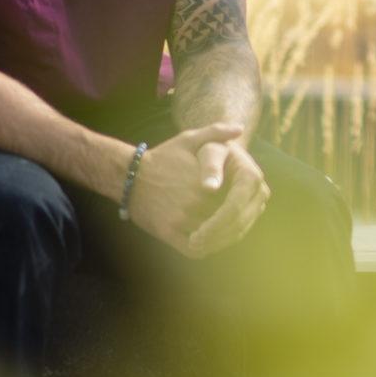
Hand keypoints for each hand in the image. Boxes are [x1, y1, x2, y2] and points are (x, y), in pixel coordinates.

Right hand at [122, 122, 250, 255]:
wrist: (128, 176)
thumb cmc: (162, 157)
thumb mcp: (188, 139)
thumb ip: (215, 132)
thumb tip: (240, 128)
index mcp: (203, 180)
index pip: (236, 198)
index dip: (244, 202)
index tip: (247, 201)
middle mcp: (193, 200)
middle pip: (226, 218)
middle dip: (237, 220)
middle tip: (243, 220)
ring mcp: (180, 218)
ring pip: (214, 235)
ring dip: (225, 236)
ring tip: (230, 231)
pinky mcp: (168, 232)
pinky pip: (195, 248)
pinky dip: (206, 247)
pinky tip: (210, 241)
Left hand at [180, 136, 271, 257]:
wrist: (224, 152)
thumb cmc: (211, 148)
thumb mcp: (207, 149)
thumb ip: (209, 166)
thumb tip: (209, 188)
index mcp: (251, 176)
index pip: (234, 206)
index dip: (215, 224)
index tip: (196, 235)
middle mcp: (260, 191)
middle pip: (239, 222)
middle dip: (216, 235)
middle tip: (193, 243)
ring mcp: (258, 203)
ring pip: (240, 230)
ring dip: (218, 241)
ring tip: (195, 246)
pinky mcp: (253, 212)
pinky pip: (239, 230)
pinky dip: (222, 239)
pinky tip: (203, 244)